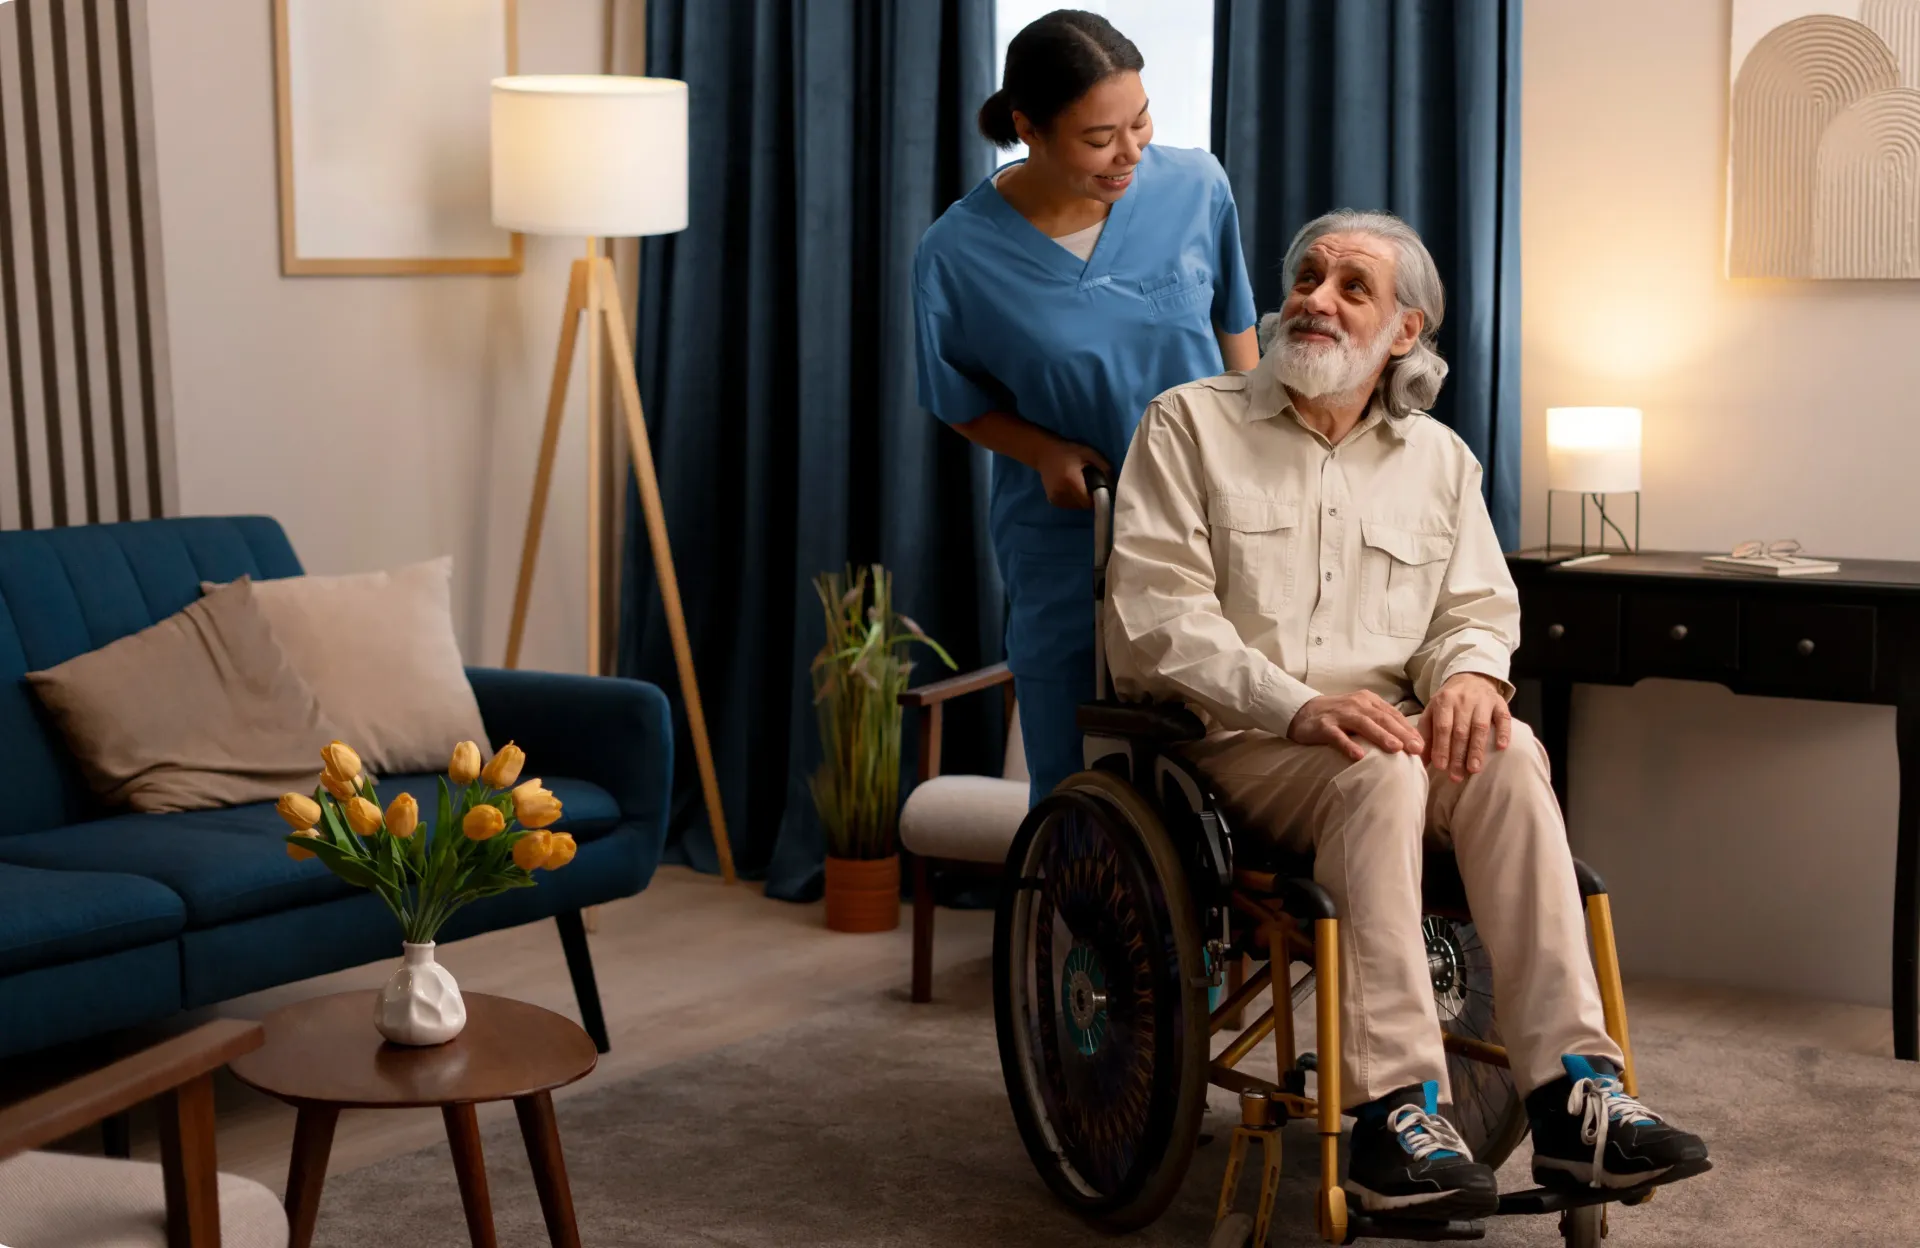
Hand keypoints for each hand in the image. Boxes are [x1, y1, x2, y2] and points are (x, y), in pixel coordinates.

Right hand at [1037, 440, 1110, 508]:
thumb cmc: (1068, 451)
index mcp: (1071, 481)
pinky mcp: (1052, 500)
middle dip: (1089, 498)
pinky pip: (1068, 505)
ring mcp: (1055, 498)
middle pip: (1082, 505)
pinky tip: (1071, 488)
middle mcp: (1061, 492)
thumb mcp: (1089, 453)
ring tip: (1080, 485)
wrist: (1044, 453)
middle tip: (1089, 485)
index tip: (1099, 490)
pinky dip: (1073, 500)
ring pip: (1076, 507)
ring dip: (1081, 500)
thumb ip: (1104, 467)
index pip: (1088, 502)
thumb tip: (1113, 485)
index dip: (1096, 498)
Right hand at [1287, 690, 1425, 761]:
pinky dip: (1348, 746)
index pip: (1392, 715)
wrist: (1303, 711)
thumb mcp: (1361, 713)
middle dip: (1401, 734)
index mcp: (1368, 701)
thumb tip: (1406, 740)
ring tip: (1396, 749)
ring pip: (1363, 725)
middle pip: (1382, 718)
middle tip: (1417, 749)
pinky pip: (1337, 736)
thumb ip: (1380, 722)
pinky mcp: (1324, 726)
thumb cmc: (1338, 716)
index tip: (1423, 744)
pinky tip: (1358, 756)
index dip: (1408, 729)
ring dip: (1381, 736)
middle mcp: (1356, 705)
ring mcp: (1339, 715)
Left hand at [1421, 672, 1511, 781]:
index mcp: (1444, 701)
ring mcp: (1483, 700)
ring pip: (1480, 727)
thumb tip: (1421, 760)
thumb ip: (1427, 734)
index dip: (1442, 747)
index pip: (1443, 727)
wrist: (1470, 678)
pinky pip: (1503, 718)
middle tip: (1456, 776)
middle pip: (1461, 730)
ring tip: (1474, 769)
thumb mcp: (1433, 712)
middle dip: (1458, 755)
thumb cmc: (1449, 702)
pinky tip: (1501, 747)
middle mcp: (1464, 700)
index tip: (1441, 766)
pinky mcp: (1500, 702)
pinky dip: (1503, 732)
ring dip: (1477, 749)